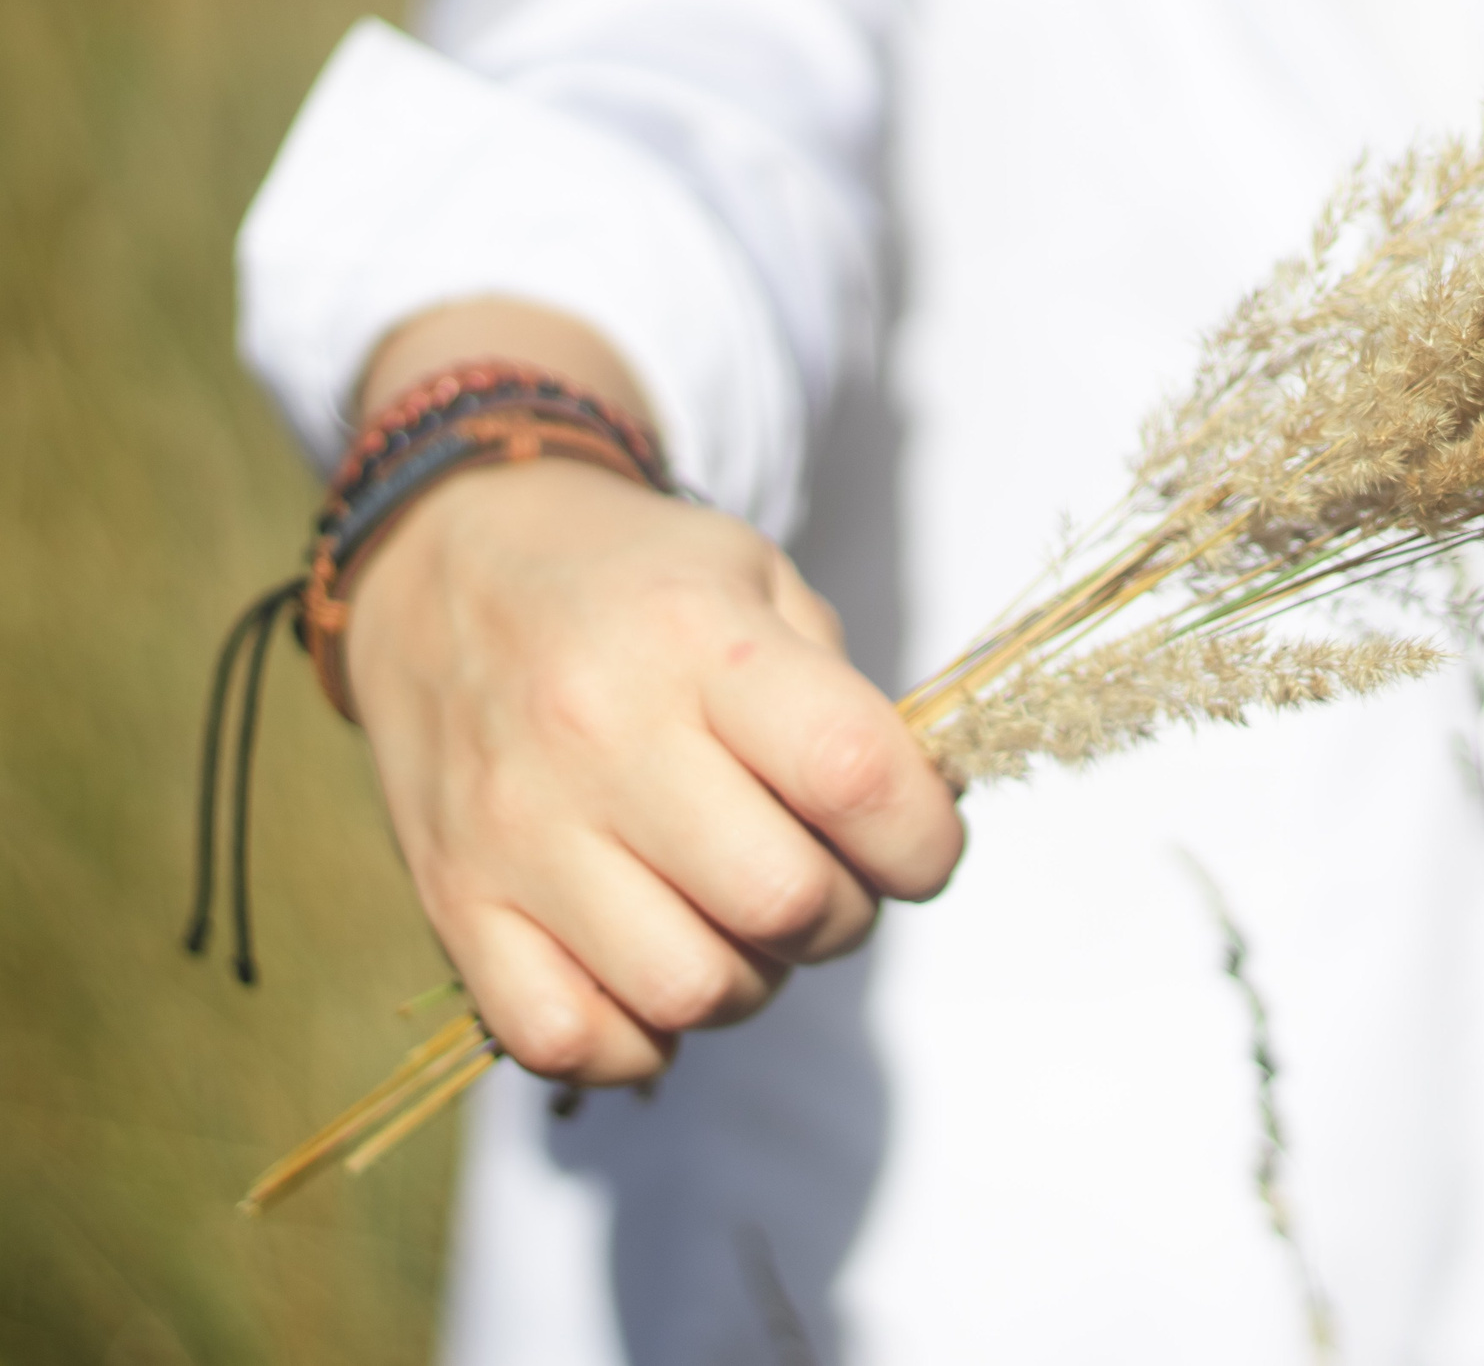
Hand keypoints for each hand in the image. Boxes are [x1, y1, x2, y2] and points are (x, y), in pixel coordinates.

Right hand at [342, 456, 961, 1085]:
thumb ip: (848, 702)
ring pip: (688, 989)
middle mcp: (599, 736)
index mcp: (696, 641)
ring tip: (737, 920)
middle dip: (846, 915)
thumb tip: (921, 826)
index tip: (921, 843)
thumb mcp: (759, 581)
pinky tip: (652, 967)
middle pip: (784, 901)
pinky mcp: (454, 903)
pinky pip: (566, 1039)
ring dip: (750, 980)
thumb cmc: (634, 585)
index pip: (852, 773)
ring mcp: (516, 830)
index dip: (924, 838)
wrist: (442, 561)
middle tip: (827, 879)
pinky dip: (636, 1036)